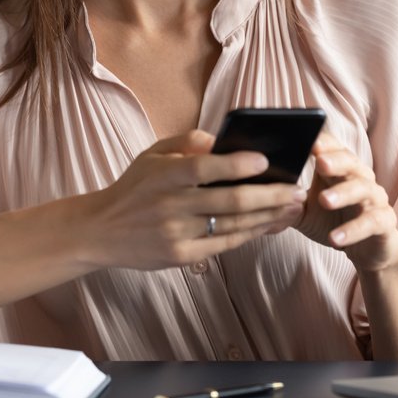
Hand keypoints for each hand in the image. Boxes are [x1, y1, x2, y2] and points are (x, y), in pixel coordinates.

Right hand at [75, 130, 306, 270]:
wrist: (100, 230)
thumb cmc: (134, 187)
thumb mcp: (152, 154)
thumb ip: (187, 141)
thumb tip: (223, 140)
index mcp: (163, 175)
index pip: (203, 167)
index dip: (235, 164)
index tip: (264, 160)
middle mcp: (170, 206)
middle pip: (229, 202)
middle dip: (269, 196)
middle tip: (296, 189)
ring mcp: (176, 234)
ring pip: (233, 225)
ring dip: (268, 217)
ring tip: (292, 207)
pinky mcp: (180, 257)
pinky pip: (224, 244)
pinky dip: (250, 234)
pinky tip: (269, 224)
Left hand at [293, 131, 397, 272]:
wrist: (368, 250)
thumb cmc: (333, 222)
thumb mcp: (305, 211)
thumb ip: (286, 200)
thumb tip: (254, 194)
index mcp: (339, 169)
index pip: (332, 147)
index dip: (321, 142)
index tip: (304, 138)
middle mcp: (359, 178)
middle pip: (349, 161)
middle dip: (335, 160)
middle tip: (319, 162)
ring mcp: (374, 198)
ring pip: (362, 188)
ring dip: (343, 193)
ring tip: (324, 200)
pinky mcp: (384, 222)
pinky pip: (372, 222)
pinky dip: (353, 230)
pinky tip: (335, 238)